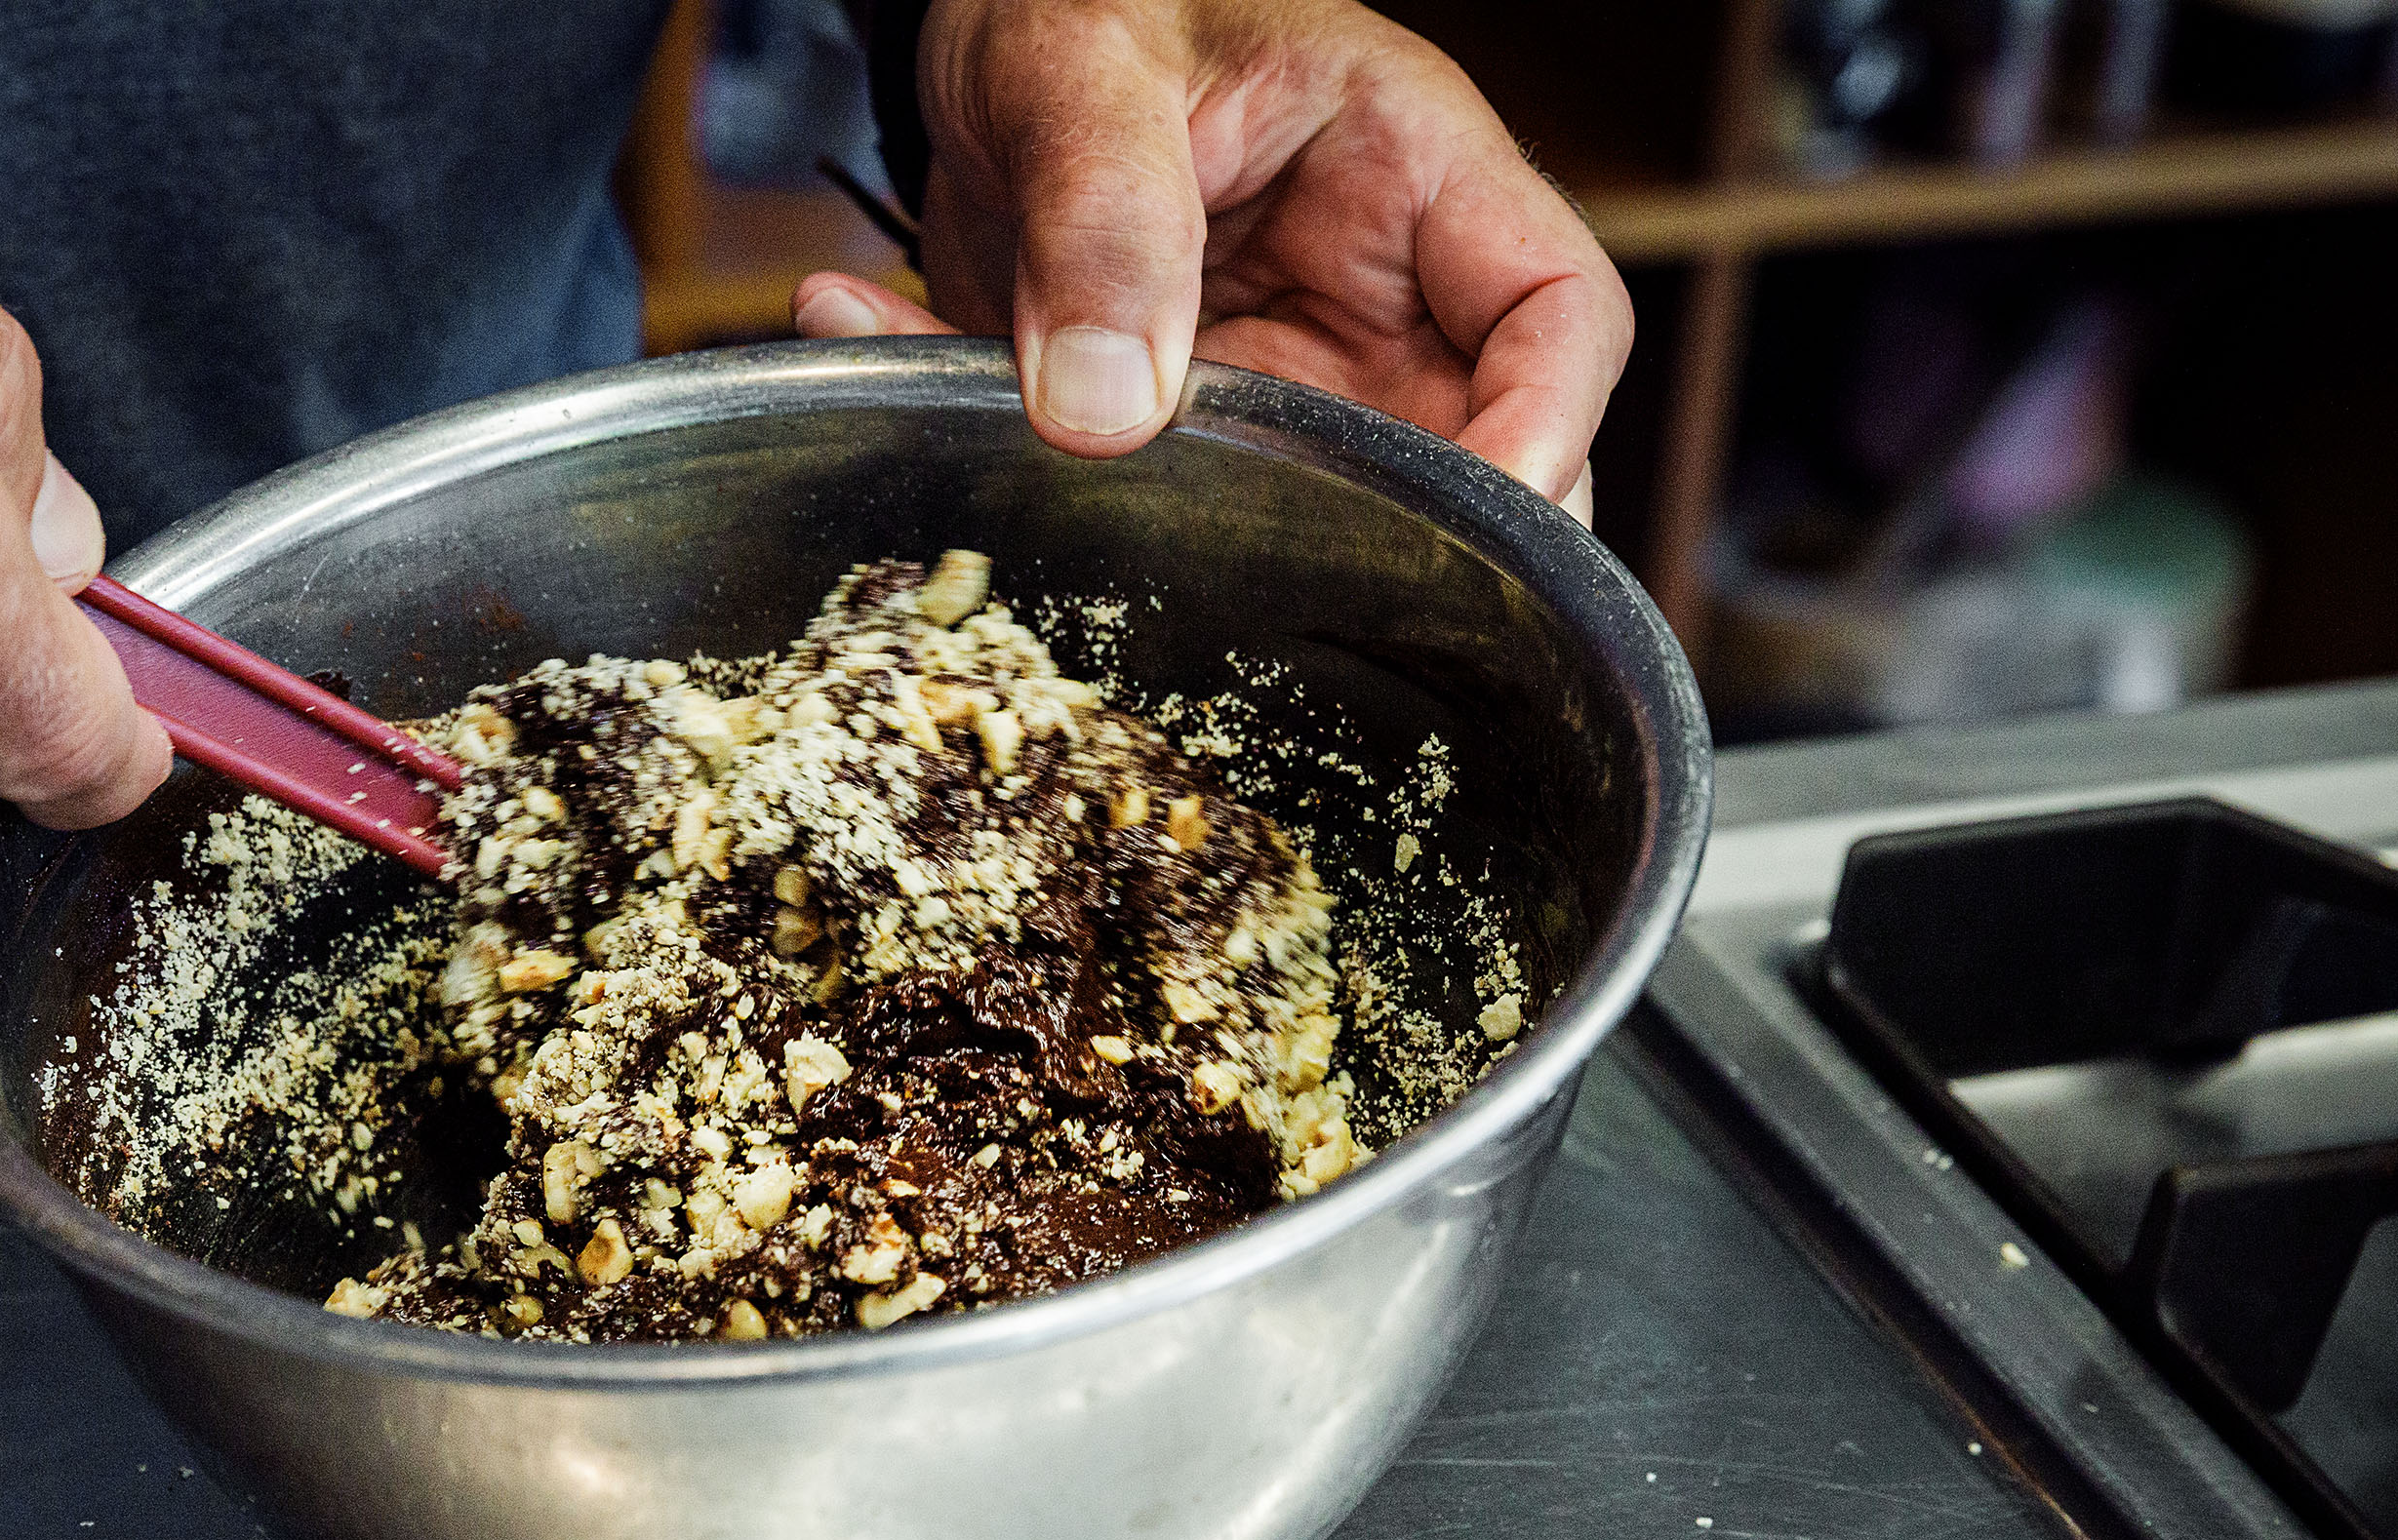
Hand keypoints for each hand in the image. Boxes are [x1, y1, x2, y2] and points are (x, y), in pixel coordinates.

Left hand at [794, 0, 1627, 518]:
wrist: (978, 32)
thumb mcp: (1078, 65)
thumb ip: (1099, 216)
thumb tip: (1105, 408)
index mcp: (1411, 171)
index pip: (1558, 314)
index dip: (1548, 431)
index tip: (1469, 523)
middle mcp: (1372, 296)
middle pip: (1470, 462)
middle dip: (1392, 556)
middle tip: (1270, 594)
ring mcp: (1282, 380)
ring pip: (1314, 524)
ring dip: (1179, 541)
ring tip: (1039, 474)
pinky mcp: (1180, 433)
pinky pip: (1150, 505)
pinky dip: (1013, 478)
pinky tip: (871, 346)